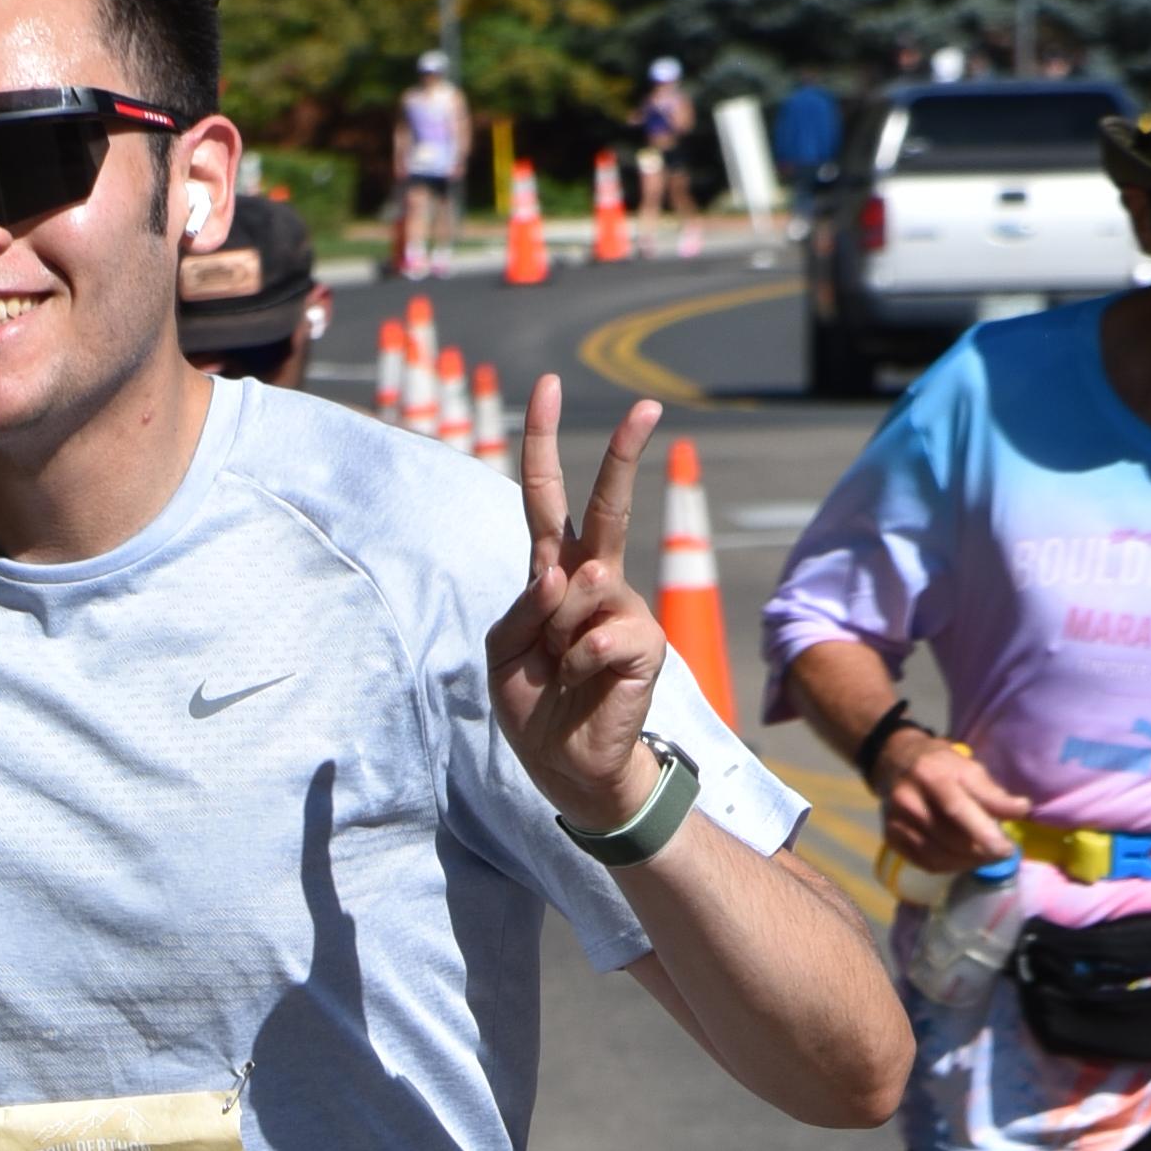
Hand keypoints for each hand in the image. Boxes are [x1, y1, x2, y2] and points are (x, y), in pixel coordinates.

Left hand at [489, 378, 668, 824]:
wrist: (565, 764)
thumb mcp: (503, 651)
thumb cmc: (533, 701)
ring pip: (583, 588)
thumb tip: (569, 573)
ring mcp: (624, 608)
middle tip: (647, 406)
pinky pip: (598, 638)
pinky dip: (577, 665)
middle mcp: (593, 580)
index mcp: (552, 572)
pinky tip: (582, 684)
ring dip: (556, 635)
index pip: (546, 498)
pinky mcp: (646, 642)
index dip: (541, 444)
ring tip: (560, 670)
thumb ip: (524, 608)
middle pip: (605, 507)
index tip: (546, 386)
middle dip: (624, 455)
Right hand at [876, 728, 1014, 873]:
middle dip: (981, 851)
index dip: (984, 832)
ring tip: (987, 858)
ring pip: (937, 856)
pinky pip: (925, 863)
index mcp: (931, 776)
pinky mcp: (892, 838)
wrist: (898, 763)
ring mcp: (896, 822)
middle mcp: (908, 800)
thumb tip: (1021, 810)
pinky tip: (965, 861)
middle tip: (1002, 853)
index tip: (1007, 848)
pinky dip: (950, 867)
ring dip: (968, 863)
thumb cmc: (942, 766)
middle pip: (949, 838)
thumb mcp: (970, 769)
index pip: (957, 809)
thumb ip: (992, 793)